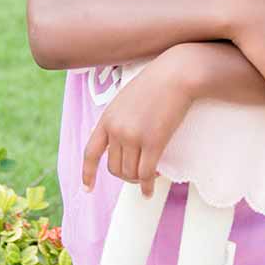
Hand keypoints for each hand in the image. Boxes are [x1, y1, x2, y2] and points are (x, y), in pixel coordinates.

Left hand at [82, 51, 193, 197]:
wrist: (176, 74)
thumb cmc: (157, 83)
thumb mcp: (127, 99)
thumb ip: (119, 119)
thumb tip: (122, 142)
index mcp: (107, 118)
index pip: (91, 152)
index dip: (87, 173)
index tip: (88, 189)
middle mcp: (116, 130)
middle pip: (114, 167)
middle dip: (126, 176)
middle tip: (140, 176)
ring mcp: (133, 136)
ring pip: (130, 172)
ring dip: (139, 179)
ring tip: (152, 176)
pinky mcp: (153, 142)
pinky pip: (146, 173)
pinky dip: (148, 185)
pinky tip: (151, 191)